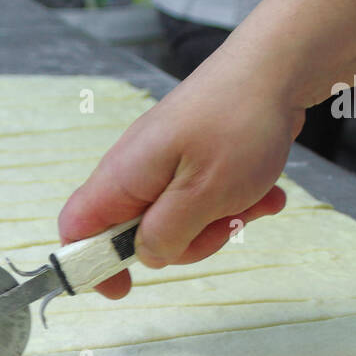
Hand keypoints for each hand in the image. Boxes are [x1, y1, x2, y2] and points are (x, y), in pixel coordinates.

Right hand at [58, 45, 294, 298]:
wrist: (278, 67)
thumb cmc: (236, 124)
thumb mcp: (203, 195)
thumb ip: (166, 235)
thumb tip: (145, 257)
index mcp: (122, 177)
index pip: (77, 228)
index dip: (90, 264)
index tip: (123, 288)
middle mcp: (136, 171)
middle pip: (138, 235)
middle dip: (184, 242)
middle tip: (219, 223)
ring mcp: (166, 165)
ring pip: (179, 221)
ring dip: (220, 221)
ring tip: (253, 198)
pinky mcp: (194, 160)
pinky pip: (205, 199)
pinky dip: (237, 201)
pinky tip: (266, 190)